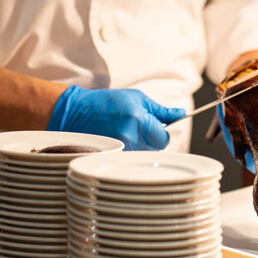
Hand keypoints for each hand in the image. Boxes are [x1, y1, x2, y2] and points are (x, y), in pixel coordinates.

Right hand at [47, 86, 185, 150]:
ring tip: (125, 132)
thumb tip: (181, 113)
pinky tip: (118, 140)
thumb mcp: (137, 98)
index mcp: (138, 119)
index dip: (161, 134)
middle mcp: (129, 136)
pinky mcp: (111, 156)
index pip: (164, 139)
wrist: (76, 113)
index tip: (155, 128)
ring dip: (140, 146)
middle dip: (151, 140)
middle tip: (138, 128)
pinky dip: (129, 151)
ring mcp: (119, 149)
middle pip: (155, 150)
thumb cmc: (107, 102)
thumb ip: (160, 110)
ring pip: (143, 155)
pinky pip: (131, 159)